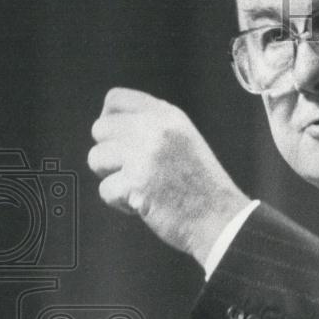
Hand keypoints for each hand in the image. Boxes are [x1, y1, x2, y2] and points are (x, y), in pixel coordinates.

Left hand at [88, 88, 250, 266]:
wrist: (222, 220)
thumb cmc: (203, 188)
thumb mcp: (185, 141)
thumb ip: (153, 128)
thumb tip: (113, 130)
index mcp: (167, 116)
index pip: (116, 98)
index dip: (109, 119)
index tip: (117, 140)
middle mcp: (154, 129)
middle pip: (100, 129)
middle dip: (109, 154)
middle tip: (131, 172)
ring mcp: (144, 155)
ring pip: (96, 158)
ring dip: (111, 178)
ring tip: (139, 188)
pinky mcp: (136, 182)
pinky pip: (105, 190)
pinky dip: (120, 203)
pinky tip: (143, 205)